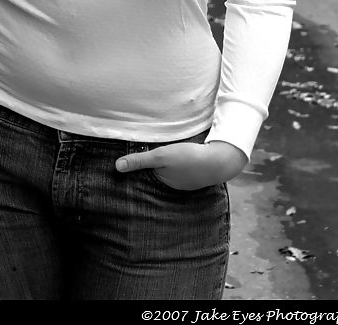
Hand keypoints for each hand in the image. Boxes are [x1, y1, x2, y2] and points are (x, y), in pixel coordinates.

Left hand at [115, 140, 247, 189]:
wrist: (220, 160)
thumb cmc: (189, 159)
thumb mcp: (161, 156)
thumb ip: (140, 160)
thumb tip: (117, 167)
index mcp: (163, 182)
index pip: (144, 175)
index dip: (137, 167)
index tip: (126, 160)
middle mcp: (173, 185)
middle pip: (156, 173)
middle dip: (150, 166)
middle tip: (141, 152)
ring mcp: (185, 180)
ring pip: (169, 170)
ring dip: (165, 163)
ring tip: (160, 154)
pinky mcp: (195, 173)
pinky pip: (181, 168)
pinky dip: (178, 162)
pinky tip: (179, 154)